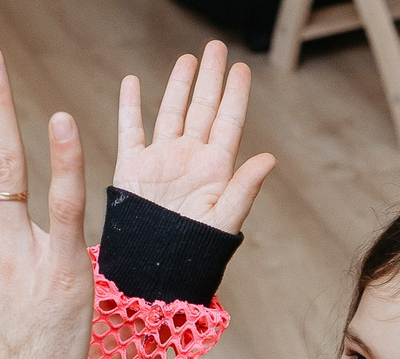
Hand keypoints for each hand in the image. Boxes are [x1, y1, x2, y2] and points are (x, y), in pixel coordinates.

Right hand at [114, 42, 276, 234]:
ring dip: (179, 85)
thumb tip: (270, 159)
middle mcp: (190, 159)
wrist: (156, 268)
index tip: (242, 68)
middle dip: (210, 78)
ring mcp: (162, 160)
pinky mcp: (133, 167)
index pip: (229, 122)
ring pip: (171, 112)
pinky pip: (130, 130)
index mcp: (215, 169)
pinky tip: (132, 82)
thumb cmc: (195, 251)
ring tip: (187, 60)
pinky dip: (129, 106)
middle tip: (216, 48)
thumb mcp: (224, 220)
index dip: (235, 95)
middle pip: (203, 109)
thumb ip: (245, 188)